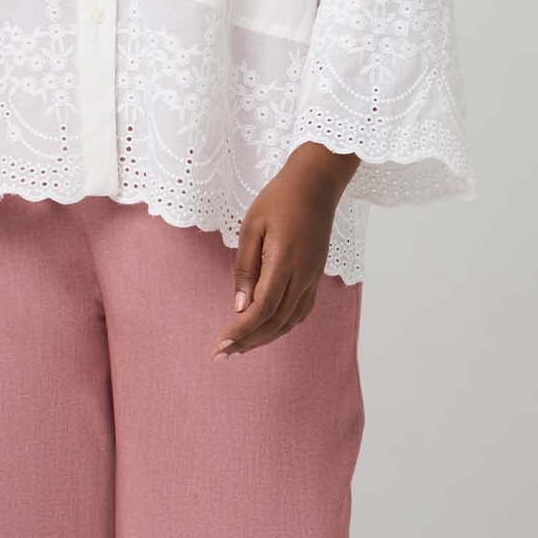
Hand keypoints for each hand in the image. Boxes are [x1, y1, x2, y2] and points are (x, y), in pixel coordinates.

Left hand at [211, 143, 358, 361]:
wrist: (316, 183)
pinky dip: (283, 325)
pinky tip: (267, 329)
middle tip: (223, 354)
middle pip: (276, 322)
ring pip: (290, 321)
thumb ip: (245, 268)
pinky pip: (301, 310)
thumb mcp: (251, 226)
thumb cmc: (278, 198)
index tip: (220, 345)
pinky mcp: (316, 275)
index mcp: (285, 262)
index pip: (262, 309)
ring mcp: (313, 277)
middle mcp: (303, 275)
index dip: (241, 331)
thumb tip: (240, 306)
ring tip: (240, 347)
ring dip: (265, 337)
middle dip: (249, 342)